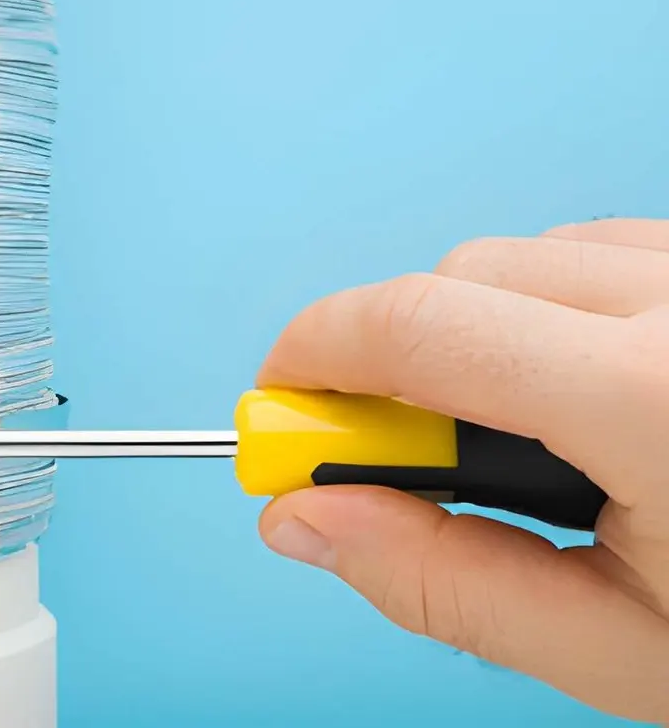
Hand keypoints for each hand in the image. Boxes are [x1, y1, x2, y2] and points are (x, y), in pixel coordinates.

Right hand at [257, 219, 668, 721]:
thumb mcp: (631, 656)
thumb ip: (445, 583)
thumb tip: (305, 521)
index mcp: (659, 399)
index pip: (416, 326)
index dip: (312, 356)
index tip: (275, 408)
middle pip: (461, 277)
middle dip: (395, 362)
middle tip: (394, 464)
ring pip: (532, 254)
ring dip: (481, 332)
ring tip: (537, 448)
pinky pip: (610, 250)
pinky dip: (559, 310)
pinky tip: (601, 401)